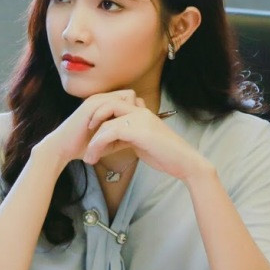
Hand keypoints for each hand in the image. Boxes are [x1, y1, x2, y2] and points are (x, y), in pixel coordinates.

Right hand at [37, 90, 145, 166]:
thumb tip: (139, 136)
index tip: (136, 127)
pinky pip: (116, 102)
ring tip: (128, 128)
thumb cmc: (84, 146)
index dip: (136, 111)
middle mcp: (102, 99)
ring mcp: (97, 100)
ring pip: (128, 96)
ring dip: (130, 111)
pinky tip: (121, 129)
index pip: (130, 99)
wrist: (62, 147)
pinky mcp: (93, 105)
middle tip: (134, 127)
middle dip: (136, 110)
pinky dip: (122, 115)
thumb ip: (122, 134)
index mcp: (104, 106)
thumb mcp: (108, 139)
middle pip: (132, 95)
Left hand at [81, 94, 209, 180]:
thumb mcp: (142, 142)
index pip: (113, 106)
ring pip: (106, 122)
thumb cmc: (166, 156)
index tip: (90, 135)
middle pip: (106, 106)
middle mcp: (140, 111)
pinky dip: (98, 144)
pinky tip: (95, 156)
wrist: (186, 164)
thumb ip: (128, 136)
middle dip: (91, 121)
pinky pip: (110, 132)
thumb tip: (113, 140)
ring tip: (88, 157)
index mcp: (141, 112)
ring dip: (93, 141)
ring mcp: (140, 119)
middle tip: (84, 139)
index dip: (99, 118)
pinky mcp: (139, 130)